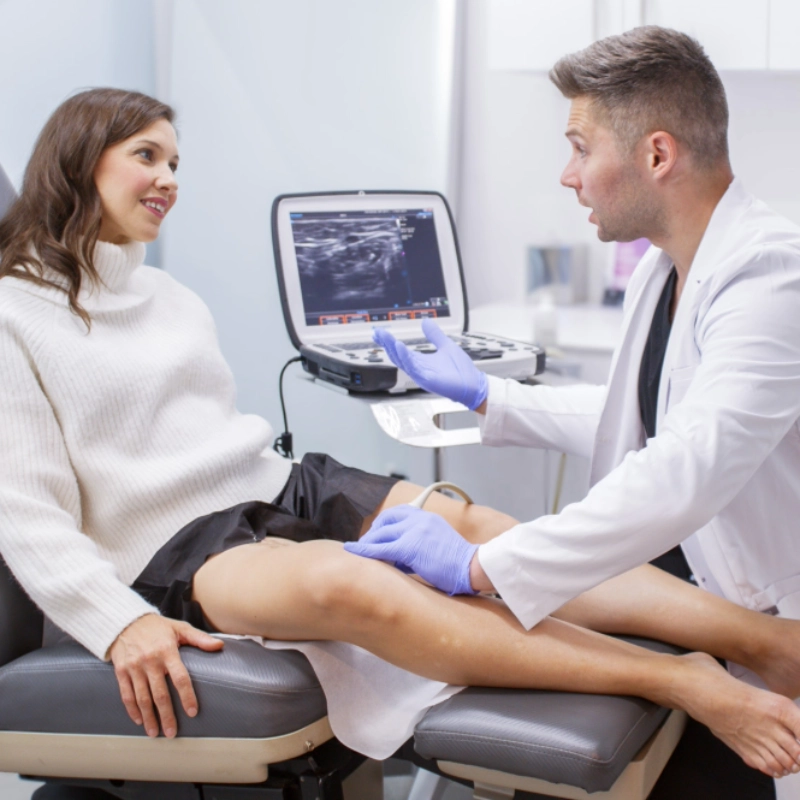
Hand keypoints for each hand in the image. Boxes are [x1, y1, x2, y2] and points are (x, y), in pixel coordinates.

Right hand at [109, 613, 223, 737]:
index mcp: (167, 650)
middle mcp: (150, 661)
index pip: (180, 677)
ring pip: (142, 698)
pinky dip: (132, 710)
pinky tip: (139, 721)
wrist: (127, 622)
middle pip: (159, 694)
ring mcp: (134, 667)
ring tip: (155, 733)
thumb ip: (199, 639)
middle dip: (166, 715)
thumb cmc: (158, 627)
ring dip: (149, 718)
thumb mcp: (180, 628)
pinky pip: (126, 694)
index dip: (187, 696)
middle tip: (172, 733)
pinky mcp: (121, 671)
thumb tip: (220, 646)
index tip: (192, 712)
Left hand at [344, 505, 478, 594]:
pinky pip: (381, 548)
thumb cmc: (457, 563)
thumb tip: (395, 555)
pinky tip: (353, 551)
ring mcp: (414, 531)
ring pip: (381, 534)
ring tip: (359, 552)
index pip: (396, 513)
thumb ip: (417, 541)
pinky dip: (364, 549)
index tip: (375, 534)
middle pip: (385, 521)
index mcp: (426, 516)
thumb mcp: (437, 542)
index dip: (382, 524)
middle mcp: (419, 519)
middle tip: (364, 545)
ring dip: (368, 543)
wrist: (472, 567)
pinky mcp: (410, 547)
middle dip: (372, 533)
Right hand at [374, 319, 488, 409]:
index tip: (379, 333)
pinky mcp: (427, 380)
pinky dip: (406, 357)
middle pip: (397, 356)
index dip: (389, 342)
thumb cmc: (461, 371)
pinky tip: (400, 346)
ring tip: (386, 337)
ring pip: (402, 362)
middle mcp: (418, 369)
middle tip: (377, 333)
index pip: (400, 351)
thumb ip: (435, 335)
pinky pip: (413, 368)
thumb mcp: (446, 346)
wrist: (474, 385)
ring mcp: (422, 375)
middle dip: (386, 344)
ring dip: (393, 349)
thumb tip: (426, 322)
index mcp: (421, 362)